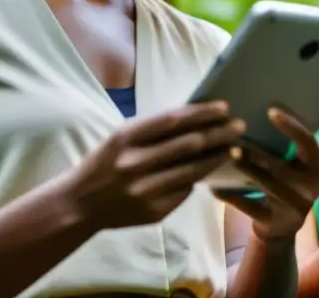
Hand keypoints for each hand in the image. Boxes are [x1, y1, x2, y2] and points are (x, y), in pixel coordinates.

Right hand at [68, 100, 242, 229]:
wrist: (79, 205)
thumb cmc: (107, 161)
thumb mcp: (123, 137)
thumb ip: (155, 128)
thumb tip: (199, 116)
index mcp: (126, 138)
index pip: (173, 121)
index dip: (202, 113)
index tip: (225, 107)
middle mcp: (135, 164)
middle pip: (190, 145)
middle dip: (220, 133)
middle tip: (239, 125)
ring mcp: (146, 190)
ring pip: (194, 170)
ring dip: (218, 156)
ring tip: (234, 147)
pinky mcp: (154, 211)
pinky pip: (186, 190)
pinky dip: (198, 178)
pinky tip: (209, 169)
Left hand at [214, 106, 318, 241]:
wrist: (281, 229)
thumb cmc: (285, 186)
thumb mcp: (293, 168)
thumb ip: (286, 148)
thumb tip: (264, 111)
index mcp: (316, 169)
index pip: (309, 144)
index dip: (292, 127)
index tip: (271, 111)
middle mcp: (310, 188)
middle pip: (282, 165)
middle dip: (259, 151)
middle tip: (236, 136)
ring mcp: (293, 208)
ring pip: (266, 184)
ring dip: (246, 167)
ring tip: (228, 153)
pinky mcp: (274, 222)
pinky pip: (249, 207)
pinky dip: (231, 197)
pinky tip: (215, 188)